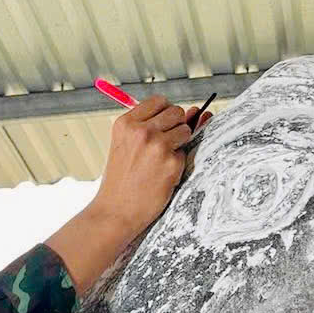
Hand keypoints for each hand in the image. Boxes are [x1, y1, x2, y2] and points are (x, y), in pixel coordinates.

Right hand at [43, 95, 213, 298]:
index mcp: (126, 123)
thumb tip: (196, 111)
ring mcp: (158, 146)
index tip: (160, 127)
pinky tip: (161, 175)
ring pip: (185, 130)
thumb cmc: (122, 179)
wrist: (116, 211)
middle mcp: (142, 131)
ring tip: (160, 161)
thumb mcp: (125, 145)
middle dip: (175, 126)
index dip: (164, 114)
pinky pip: (185, 154)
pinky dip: (177, 164)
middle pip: (176, 112)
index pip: (159, 101)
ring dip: (179, 144)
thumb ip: (151, 125)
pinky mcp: (172, 163)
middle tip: (162, 147)